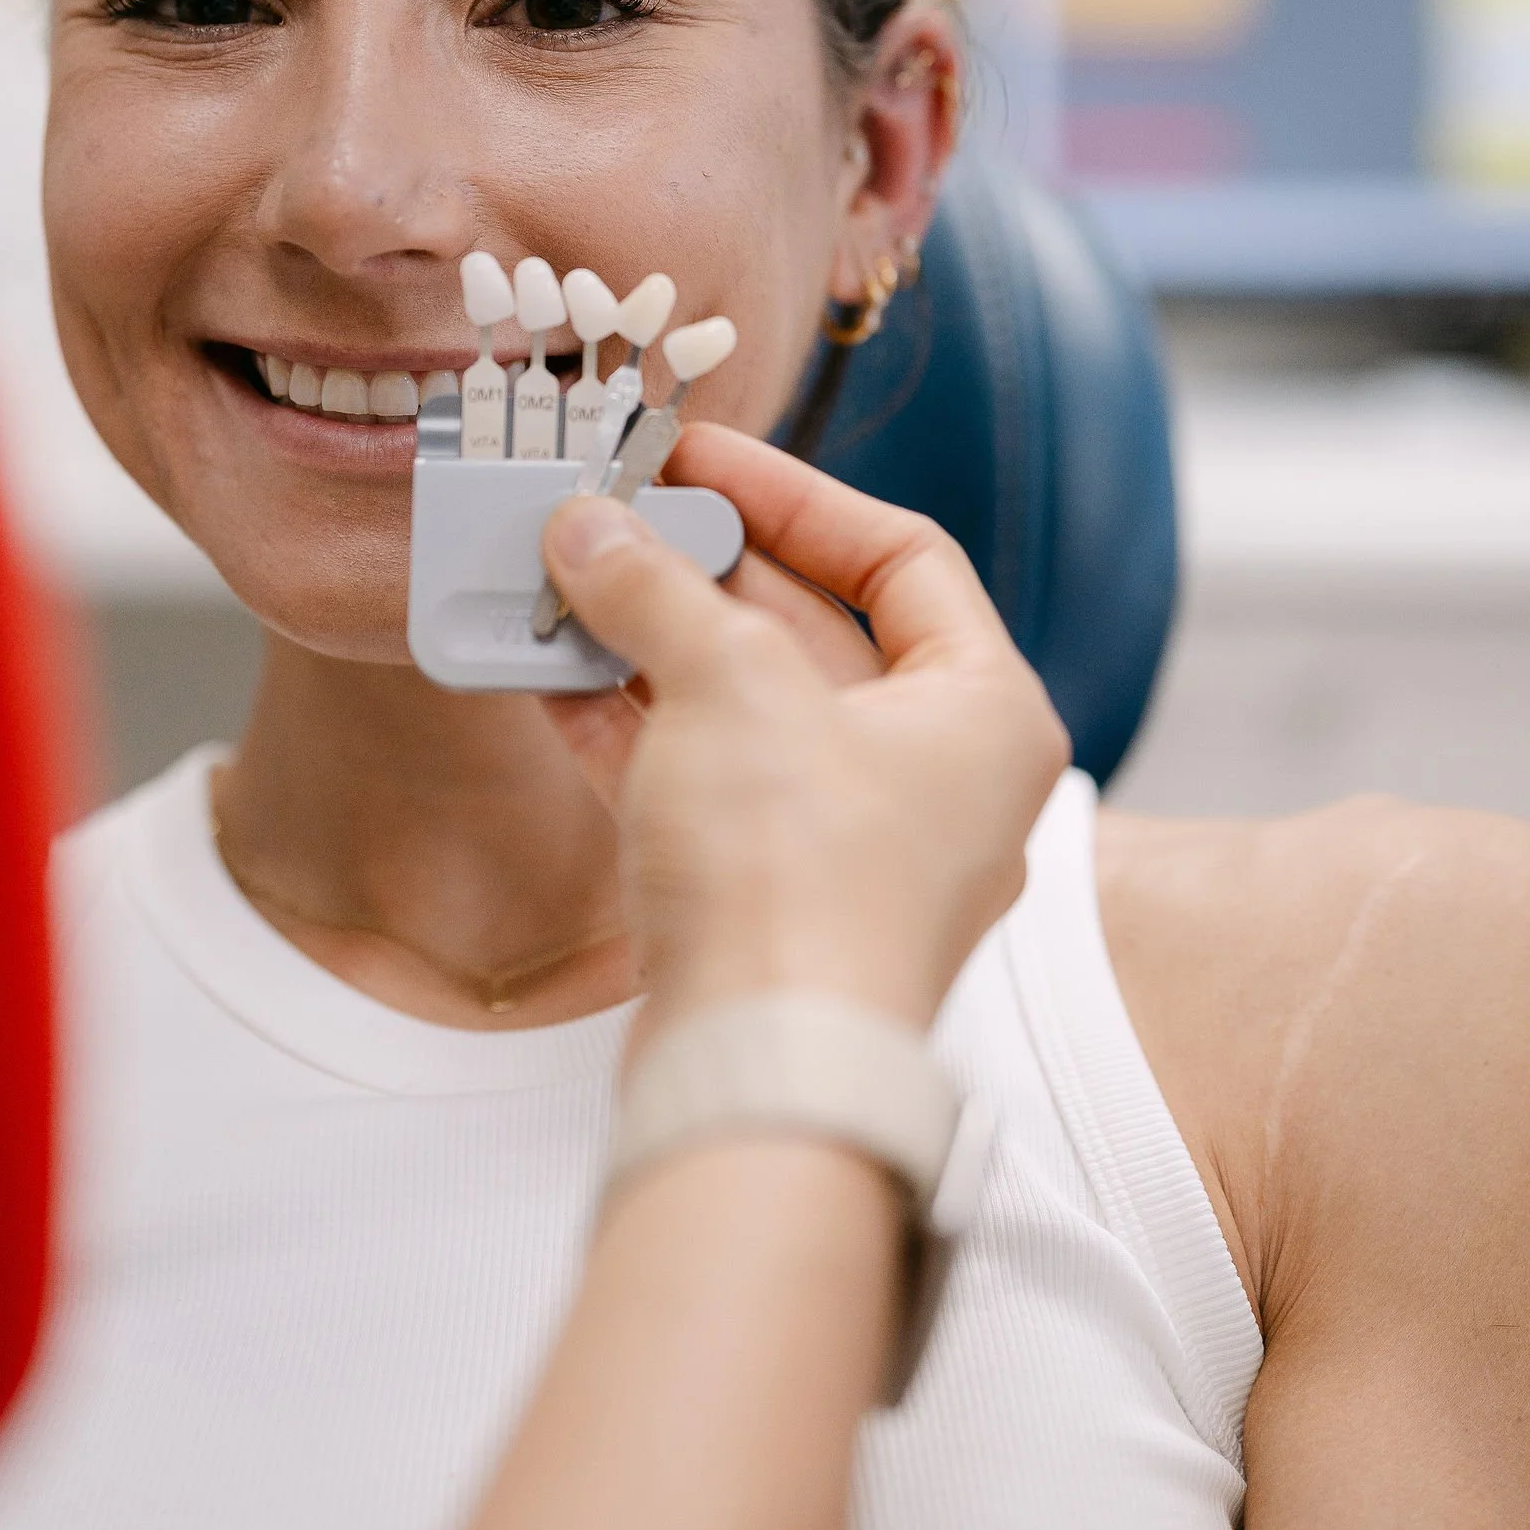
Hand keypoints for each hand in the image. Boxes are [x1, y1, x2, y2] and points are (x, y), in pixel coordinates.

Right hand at [538, 427, 1068, 1039]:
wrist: (762, 1075)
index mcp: (983, 712)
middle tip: (607, 514)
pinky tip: (546, 673)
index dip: (792, 493)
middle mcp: (934, 779)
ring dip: (646, 643)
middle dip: (697, 569)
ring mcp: (849, 849)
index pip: (901, 557)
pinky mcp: (765, 905)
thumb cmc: (801, 880)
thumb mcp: (729, 685)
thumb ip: (657, 589)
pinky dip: (626, 726)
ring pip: (742, 710)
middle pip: (811, 630)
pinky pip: (697, 782)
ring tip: (559, 581)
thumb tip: (591, 527)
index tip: (694, 455)